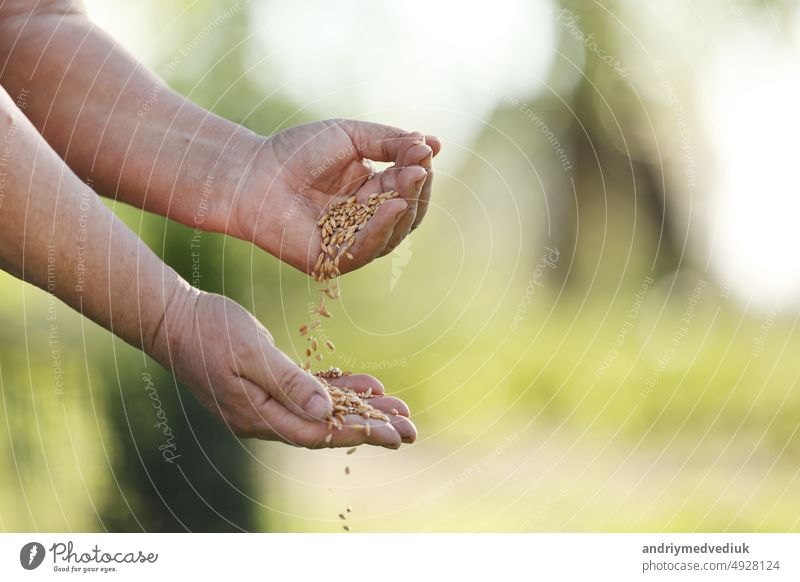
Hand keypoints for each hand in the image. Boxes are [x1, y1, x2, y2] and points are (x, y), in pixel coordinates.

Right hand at [166, 290, 416, 447]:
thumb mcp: (251, 353)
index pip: (318, 433)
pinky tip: (365, 385)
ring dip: (361, 408)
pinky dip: (337, 389)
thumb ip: (288, 383)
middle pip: (327, 427)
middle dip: (372, 426)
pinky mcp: (266, 385)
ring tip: (398, 406)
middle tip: (412, 429)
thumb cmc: (208, 331)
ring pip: (323, 411)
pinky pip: (309, 393)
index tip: (395, 434)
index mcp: (259, 415)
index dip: (359, 433)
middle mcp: (264, 417)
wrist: (171, 317)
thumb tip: (326, 412)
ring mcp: (264, 402)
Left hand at [232, 119, 440, 273]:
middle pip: (406, 215)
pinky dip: (382, 228)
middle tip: (421, 168)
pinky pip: (365, 250)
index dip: (418, 172)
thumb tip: (435, 144)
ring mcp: (348, 244)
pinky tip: (394, 205)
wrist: (251, 171)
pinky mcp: (330, 261)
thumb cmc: (297, 151)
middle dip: (416, 190)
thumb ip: (391, 142)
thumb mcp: (352, 136)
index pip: (406, 188)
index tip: (425, 151)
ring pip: (392, 235)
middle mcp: (363, 222)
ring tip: (411, 181)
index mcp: (369, 193)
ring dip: (405, 208)